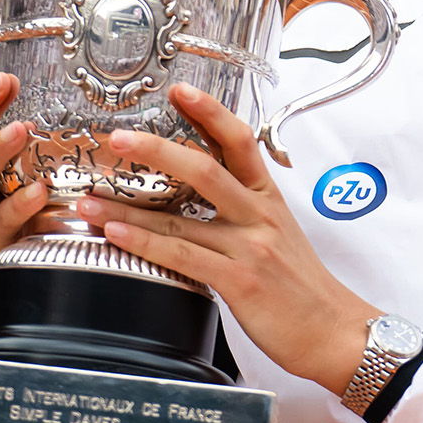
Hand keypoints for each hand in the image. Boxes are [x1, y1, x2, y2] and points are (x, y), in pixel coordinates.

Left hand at [74, 83, 377, 395]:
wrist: (334, 330)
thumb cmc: (303, 288)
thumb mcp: (281, 235)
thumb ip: (244, 211)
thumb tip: (201, 200)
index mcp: (269, 199)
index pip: (240, 142)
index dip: (210, 112)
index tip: (180, 91)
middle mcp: (259, 216)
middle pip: (205, 168)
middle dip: (157, 149)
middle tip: (118, 138)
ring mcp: (248, 247)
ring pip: (180, 217)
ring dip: (127, 207)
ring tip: (89, 199)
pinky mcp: (238, 281)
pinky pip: (181, 256)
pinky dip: (143, 243)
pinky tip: (115, 234)